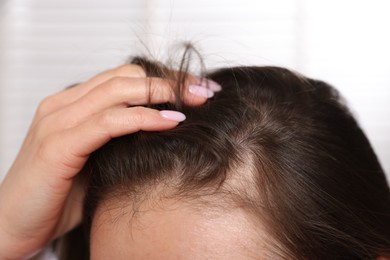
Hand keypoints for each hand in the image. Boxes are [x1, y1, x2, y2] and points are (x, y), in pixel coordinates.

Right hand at [0, 64, 213, 258]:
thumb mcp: (98, 160)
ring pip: (119, 90)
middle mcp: (64, 105)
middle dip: (170, 81)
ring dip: (162, 93)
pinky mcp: (57, 144)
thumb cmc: (58, 196)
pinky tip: (170, 123)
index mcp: (73, 104)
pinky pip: (108, 121)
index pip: (126, 76)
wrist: (14, 225)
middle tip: (205, 92)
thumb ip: (122, 140)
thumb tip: (166, 131)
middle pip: (127, 75)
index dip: (163, 79)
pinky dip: (143, 118)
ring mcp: (58, 121)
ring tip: (196, 102)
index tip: (198, 90)